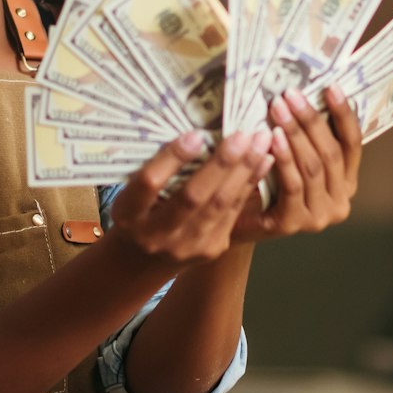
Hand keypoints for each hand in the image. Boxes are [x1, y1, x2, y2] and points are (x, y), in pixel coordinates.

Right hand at [106, 129, 273, 273]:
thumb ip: (153, 169)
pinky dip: (249, 184)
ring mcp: (186, 246)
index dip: (172, 159)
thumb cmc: (137, 214)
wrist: (143, 261)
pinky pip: (233, 212)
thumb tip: (193, 130)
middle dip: (221, 164)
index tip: (196, 134)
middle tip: (242, 135)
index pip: (149, 184)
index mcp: (128, 215)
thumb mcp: (131, 194)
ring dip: (243, 171)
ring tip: (260, 142)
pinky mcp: (211, 248)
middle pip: (192, 196)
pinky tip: (263, 161)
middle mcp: (156, 235)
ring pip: (219, 205)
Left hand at [235, 86, 360, 242]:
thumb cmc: (264, 184)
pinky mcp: (295, 223)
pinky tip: (272, 138)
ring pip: (312, 167)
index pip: (352, 144)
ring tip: (279, 109)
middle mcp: (340, 202)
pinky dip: (284, 159)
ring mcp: (319, 216)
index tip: (331, 87)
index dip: (344, 115)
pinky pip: (292, 184)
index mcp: (346, 183)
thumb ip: (307, 138)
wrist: (234, 221)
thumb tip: (305, 93)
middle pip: (331, 153)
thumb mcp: (293, 158)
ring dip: (295, 134)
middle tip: (291, 95)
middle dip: (311, 120)